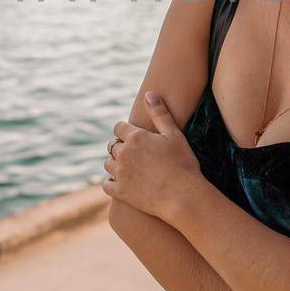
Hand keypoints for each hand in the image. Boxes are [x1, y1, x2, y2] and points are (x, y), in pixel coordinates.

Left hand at [100, 91, 205, 223]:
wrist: (184, 196)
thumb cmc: (183, 164)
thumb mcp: (174, 135)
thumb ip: (160, 114)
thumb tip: (149, 94)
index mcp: (136, 137)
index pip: (119, 128)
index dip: (125, 131)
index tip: (132, 136)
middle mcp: (123, 154)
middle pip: (112, 145)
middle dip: (120, 147)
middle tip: (134, 154)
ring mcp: (120, 174)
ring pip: (108, 164)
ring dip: (115, 164)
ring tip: (129, 168)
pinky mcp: (120, 192)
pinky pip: (106, 184)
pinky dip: (111, 182)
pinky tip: (121, 183)